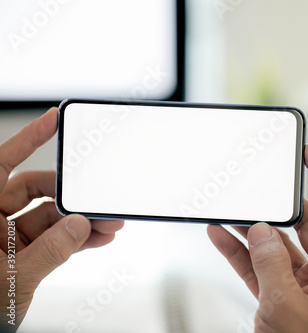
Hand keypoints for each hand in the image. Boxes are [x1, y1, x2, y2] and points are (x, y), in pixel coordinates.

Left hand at [0, 108, 123, 329]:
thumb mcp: (9, 281)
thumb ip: (47, 253)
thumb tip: (78, 226)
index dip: (26, 140)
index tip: (52, 120)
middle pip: (33, 191)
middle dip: (69, 196)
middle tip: (95, 199)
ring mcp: (8, 240)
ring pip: (50, 218)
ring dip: (81, 221)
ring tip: (108, 223)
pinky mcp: (25, 256)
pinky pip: (56, 240)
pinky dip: (78, 239)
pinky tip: (99, 237)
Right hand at [208, 144, 307, 332]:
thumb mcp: (288, 313)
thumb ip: (272, 267)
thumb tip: (260, 231)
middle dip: (280, 207)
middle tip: (257, 190)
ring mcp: (302, 282)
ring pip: (279, 242)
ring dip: (253, 228)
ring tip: (230, 211)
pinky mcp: (279, 293)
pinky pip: (259, 263)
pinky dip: (239, 250)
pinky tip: (219, 235)